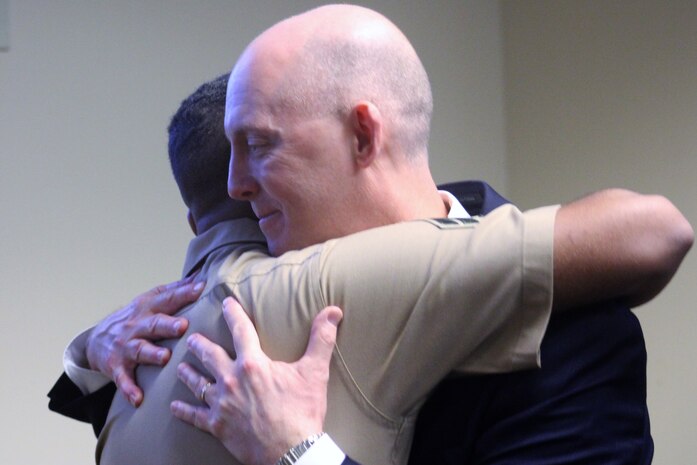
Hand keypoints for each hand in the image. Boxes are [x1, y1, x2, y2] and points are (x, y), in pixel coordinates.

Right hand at [86, 275, 203, 405]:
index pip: (167, 299)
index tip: (201, 289)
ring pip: (139, 349)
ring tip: (164, 357)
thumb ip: (174, 291)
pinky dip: (129, 389)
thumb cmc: (134, 318)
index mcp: (147, 308)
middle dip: (168, 325)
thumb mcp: (149, 300)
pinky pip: (123, 379)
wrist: (95, 339)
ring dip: (152, 354)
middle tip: (183, 326)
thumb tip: (199, 278)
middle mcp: (136, 326)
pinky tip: (138, 398)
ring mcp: (125, 347)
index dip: (183, 293)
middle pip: (154, 324)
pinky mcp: (116, 366)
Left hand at [171, 297, 341, 464]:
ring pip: (198, 383)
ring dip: (189, 373)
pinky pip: (194, 416)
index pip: (240, 330)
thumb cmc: (302, 411)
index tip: (226, 303)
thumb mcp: (315, 371)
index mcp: (253, 364)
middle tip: (192, 338)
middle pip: (210, 356)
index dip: (233, 313)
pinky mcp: (217, 426)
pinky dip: (184, 410)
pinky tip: (175, 406)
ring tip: (181, 366)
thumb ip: (322, 338)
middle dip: (200, 345)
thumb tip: (333, 311)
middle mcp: (231, 380)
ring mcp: (221, 404)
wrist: (292, 452)